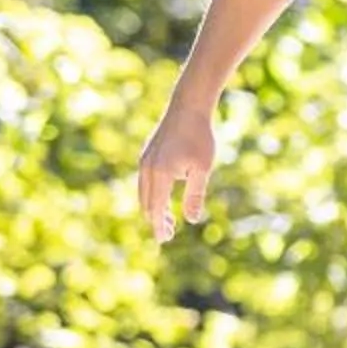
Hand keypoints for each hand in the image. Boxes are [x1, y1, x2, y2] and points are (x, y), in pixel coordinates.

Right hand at [136, 94, 219, 243]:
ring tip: (168, 219)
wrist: (188, 107)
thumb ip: (195, 195)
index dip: (159, 226)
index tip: (164, 240)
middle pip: (147, 203)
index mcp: (159, 174)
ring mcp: (144, 160)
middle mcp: (147, 168)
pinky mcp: (147, 154)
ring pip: (144, 193)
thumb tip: (192, 220)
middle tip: (168, 234)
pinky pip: (145, 182)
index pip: (156, 208)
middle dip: (156, 220)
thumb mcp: (202, 168)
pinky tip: (164, 197)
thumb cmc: (199, 137)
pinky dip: (151, 194)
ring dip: (153, 208)